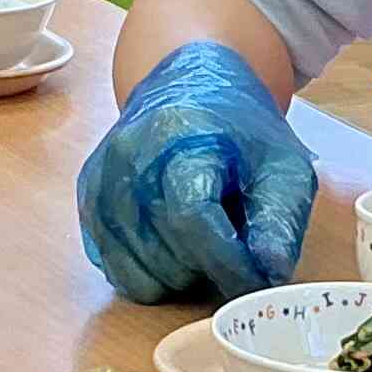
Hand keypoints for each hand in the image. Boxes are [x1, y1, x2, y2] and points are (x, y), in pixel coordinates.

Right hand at [77, 41, 316, 302]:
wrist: (187, 88)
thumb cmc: (239, 130)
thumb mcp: (282, 164)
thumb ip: (279, 220)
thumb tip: (269, 276)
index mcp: (176, 137)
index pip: (191, 218)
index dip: (226, 262)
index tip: (256, 284)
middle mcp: (125, 160)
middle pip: (168, 254)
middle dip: (211, 267)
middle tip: (237, 246)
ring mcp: (99, 184)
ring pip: (144, 274)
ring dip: (184, 275)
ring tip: (206, 235)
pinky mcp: (89, 206)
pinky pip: (120, 273)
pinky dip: (156, 275)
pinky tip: (178, 243)